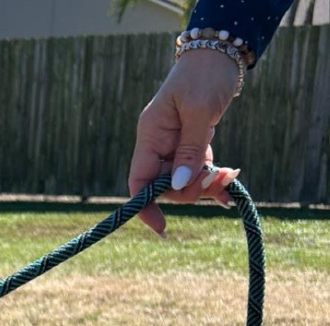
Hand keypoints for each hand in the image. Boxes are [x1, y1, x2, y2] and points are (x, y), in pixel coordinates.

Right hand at [129, 48, 242, 234]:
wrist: (220, 54)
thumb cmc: (204, 76)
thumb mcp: (198, 111)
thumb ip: (188, 150)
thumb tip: (177, 186)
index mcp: (150, 135)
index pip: (139, 180)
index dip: (145, 206)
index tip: (161, 226)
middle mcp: (158, 144)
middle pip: (165, 185)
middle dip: (190, 190)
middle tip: (219, 183)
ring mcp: (174, 145)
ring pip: (183, 180)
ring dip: (206, 184)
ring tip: (230, 178)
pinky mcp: (190, 144)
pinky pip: (197, 169)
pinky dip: (212, 177)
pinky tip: (228, 181)